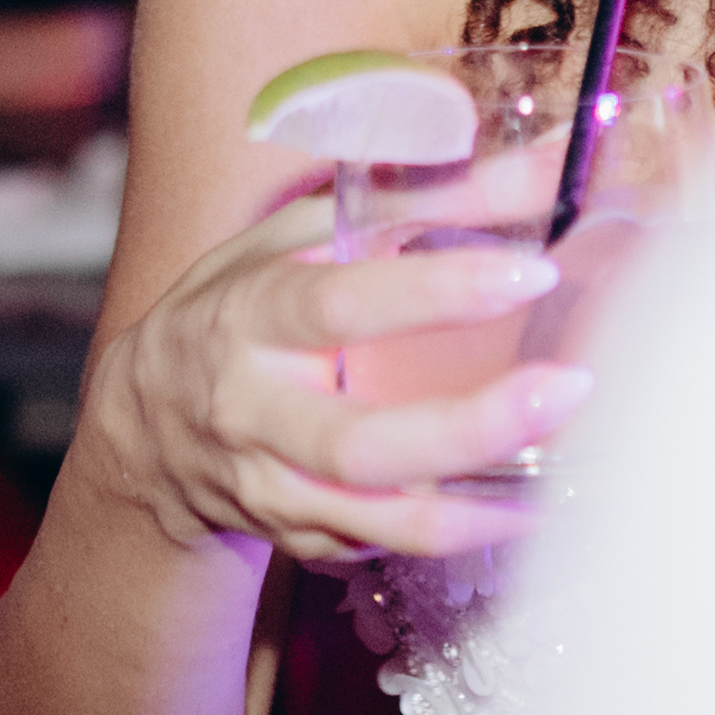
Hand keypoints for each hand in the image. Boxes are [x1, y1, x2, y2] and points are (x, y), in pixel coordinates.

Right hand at [75, 184, 578, 569]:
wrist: (145, 430)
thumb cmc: (237, 310)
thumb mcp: (298, 236)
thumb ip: (416, 198)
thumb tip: (539, 165)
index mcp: (248, 315)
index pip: (339, 304)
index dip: (436, 290)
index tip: (533, 271)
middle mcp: (251, 411)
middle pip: (360, 441)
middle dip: (471, 424)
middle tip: (568, 388)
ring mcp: (270, 487)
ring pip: (375, 518)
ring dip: (475, 505)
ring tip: (561, 477)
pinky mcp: (296, 539)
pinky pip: (381, 548)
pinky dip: (454, 534)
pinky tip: (518, 509)